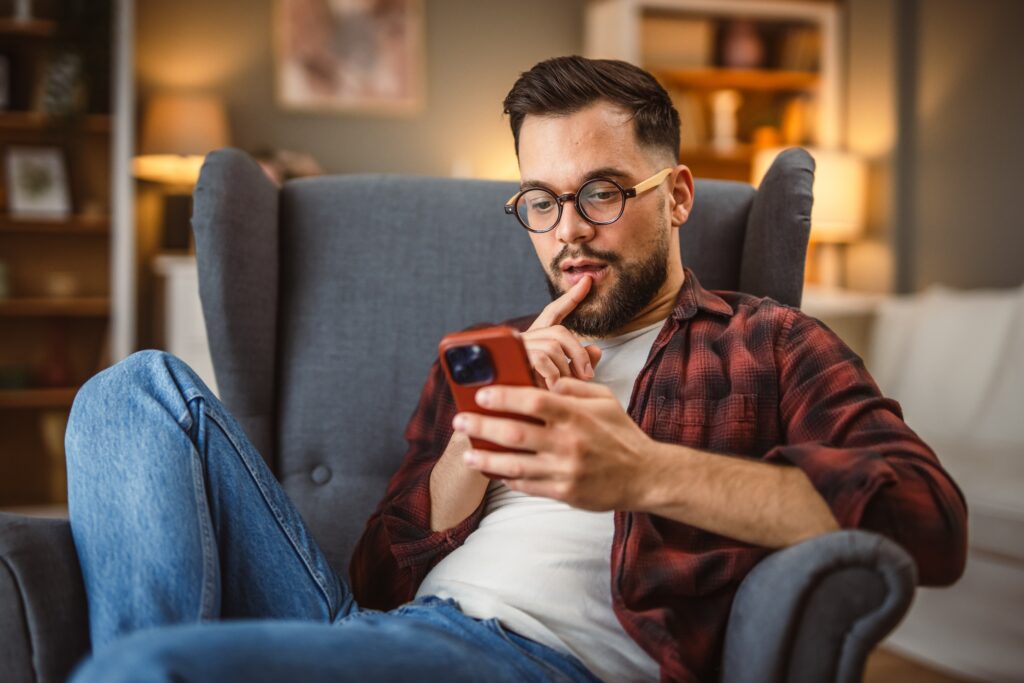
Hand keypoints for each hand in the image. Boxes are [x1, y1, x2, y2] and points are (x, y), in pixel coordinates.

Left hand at [451, 377, 654, 509]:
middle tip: (460, 420)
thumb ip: (573, 388)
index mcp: (577, 416)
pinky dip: (507, 478)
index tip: (481, 394)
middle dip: (482, 426)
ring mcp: (565, 470)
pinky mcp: (564, 493)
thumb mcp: (604, 400)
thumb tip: (546, 381)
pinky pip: (528, 486)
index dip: (504, 396)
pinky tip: (492, 471)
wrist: (645, 477)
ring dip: (486, 459)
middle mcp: (569, 443)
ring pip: (515, 465)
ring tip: (467, 452)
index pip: (534, 401)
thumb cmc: (621, 435)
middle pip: (516, 433)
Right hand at [522, 276, 602, 388]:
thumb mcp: (566, 380)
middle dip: (578, 353)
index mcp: (537, 339)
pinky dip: (552, 375)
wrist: (511, 412)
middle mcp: (525, 338)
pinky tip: (552, 388)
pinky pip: (542, 359)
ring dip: (566, 369)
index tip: (588, 281)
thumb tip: (596, 348)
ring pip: (553, 346)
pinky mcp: (511, 359)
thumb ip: (582, 363)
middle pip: (560, 332)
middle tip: (588, 375)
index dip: (571, 297)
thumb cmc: (540, 397)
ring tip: (565, 388)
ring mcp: (516, 347)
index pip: (554, 312)